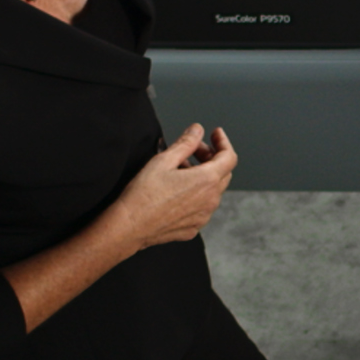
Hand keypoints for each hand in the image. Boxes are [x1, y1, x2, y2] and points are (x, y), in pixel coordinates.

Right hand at [111, 124, 237, 248]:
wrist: (129, 227)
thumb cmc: (143, 196)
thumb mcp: (164, 160)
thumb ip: (186, 142)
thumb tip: (197, 131)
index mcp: (207, 181)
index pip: (229, 157)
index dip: (223, 142)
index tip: (216, 134)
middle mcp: (210, 200)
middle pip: (223, 172)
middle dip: (211, 157)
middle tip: (193, 149)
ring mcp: (203, 216)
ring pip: (212, 190)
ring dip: (202, 175)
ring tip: (179, 168)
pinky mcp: (193, 227)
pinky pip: (202, 206)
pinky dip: (196, 194)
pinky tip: (177, 189)